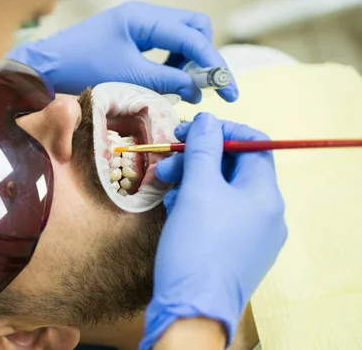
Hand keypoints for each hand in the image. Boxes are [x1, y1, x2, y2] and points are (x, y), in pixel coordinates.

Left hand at [7, 1, 237, 102]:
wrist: (46, 67)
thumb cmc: (80, 69)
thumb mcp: (127, 76)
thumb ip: (167, 81)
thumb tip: (198, 90)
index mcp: (144, 18)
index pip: (194, 38)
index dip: (214, 66)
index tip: (229, 91)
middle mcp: (145, 14)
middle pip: (194, 29)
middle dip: (204, 57)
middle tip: (204, 87)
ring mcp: (138, 23)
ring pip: (180, 36)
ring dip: (188, 61)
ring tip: (182, 88)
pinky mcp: (131, 35)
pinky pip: (163, 44)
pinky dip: (171, 62)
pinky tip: (166, 81)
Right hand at [140, 113, 286, 349]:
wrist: (193, 310)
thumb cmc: (197, 247)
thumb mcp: (198, 190)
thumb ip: (204, 149)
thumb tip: (207, 120)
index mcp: (265, 195)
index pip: (254, 144)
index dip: (222, 130)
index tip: (190, 130)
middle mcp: (267, 214)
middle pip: (235, 168)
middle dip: (199, 158)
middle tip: (167, 158)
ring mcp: (253, 235)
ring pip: (224, 192)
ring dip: (193, 180)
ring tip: (163, 184)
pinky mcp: (236, 251)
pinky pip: (220, 215)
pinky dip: (197, 203)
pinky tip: (174, 206)